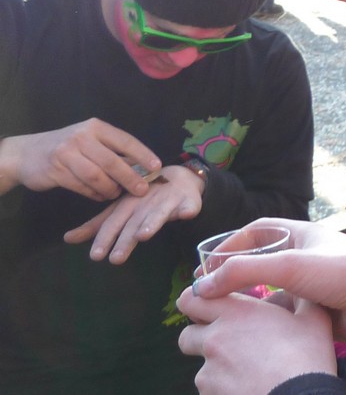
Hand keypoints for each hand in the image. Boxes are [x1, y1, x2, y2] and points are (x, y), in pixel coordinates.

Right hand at [0, 117, 159, 198]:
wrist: (27, 153)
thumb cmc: (67, 147)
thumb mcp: (89, 140)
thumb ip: (111, 150)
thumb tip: (142, 165)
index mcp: (95, 127)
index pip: (125, 140)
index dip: (143, 154)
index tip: (157, 167)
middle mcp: (82, 137)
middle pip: (112, 161)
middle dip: (130, 177)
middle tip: (142, 190)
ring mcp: (67, 153)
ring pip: (97, 176)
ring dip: (110, 188)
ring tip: (116, 194)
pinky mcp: (56, 170)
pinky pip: (81, 186)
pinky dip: (94, 193)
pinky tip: (100, 196)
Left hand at [63, 164, 203, 262]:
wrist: (179, 177)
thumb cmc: (144, 198)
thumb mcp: (119, 210)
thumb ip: (97, 226)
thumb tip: (67, 238)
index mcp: (127, 206)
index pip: (114, 223)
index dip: (106, 238)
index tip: (96, 256)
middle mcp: (145, 203)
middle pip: (134, 222)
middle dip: (125, 239)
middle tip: (116, 258)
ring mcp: (168, 201)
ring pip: (159, 213)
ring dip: (151, 222)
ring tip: (143, 234)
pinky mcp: (189, 200)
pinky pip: (190, 205)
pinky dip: (188, 209)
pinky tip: (187, 214)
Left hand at [178, 286, 336, 394]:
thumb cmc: (307, 357)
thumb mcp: (313, 318)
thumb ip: (299, 298)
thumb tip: (299, 290)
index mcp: (236, 313)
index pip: (191, 299)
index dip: (195, 302)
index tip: (207, 307)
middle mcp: (215, 340)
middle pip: (187, 335)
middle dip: (201, 338)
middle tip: (228, 343)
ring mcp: (208, 372)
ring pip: (202, 367)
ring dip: (218, 367)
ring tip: (249, 373)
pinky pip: (211, 390)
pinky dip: (225, 389)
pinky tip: (249, 388)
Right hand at [188, 218, 345, 346]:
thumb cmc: (345, 272)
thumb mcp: (290, 265)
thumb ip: (245, 272)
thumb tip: (204, 286)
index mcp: (303, 234)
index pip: (258, 231)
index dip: (230, 245)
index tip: (205, 266)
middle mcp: (306, 257)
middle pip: (261, 263)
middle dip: (234, 276)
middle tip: (206, 295)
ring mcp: (311, 285)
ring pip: (270, 292)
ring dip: (247, 302)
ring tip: (220, 317)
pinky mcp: (316, 311)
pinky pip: (282, 315)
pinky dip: (265, 321)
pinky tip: (249, 333)